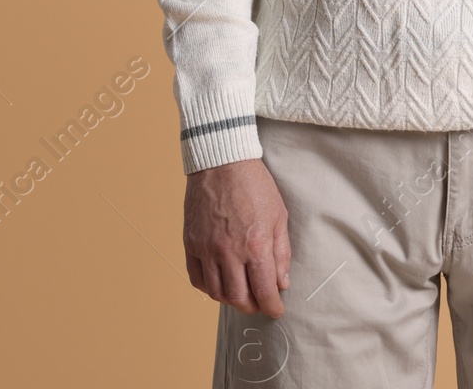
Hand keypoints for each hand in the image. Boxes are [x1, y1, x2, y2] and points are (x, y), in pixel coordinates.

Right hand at [183, 157, 290, 316]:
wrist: (222, 162)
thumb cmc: (254, 185)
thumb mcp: (279, 215)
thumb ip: (281, 252)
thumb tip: (281, 282)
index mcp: (255, 244)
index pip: (264, 290)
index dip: (272, 306)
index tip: (276, 310)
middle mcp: (229, 251)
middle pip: (238, 297)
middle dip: (252, 306)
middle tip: (259, 303)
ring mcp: (206, 248)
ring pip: (216, 292)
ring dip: (230, 299)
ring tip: (240, 294)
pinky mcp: (191, 243)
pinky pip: (196, 278)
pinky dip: (208, 287)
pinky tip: (219, 283)